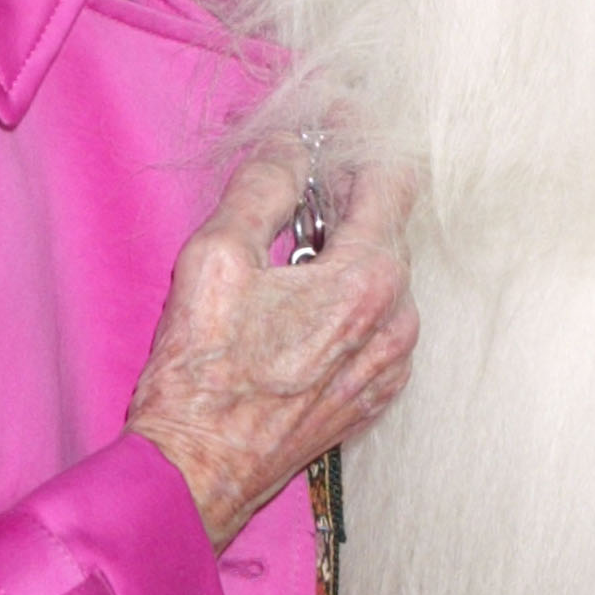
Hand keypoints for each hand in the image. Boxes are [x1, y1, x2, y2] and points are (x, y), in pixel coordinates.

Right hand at [127, 150, 418, 551]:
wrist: (197, 472)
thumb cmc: (201, 376)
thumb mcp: (216, 257)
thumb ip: (263, 187)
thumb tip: (290, 149)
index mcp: (368, 280)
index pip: (393, 176)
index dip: (358, 137)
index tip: (326, 122)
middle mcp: (396, 320)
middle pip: (388, 222)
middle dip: (342, 191)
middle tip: (291, 176)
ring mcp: (390, 361)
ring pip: (382, 272)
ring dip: (341, 244)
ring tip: (283, 247)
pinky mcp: (374, 391)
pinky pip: (375, 318)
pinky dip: (344, 292)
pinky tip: (294, 299)